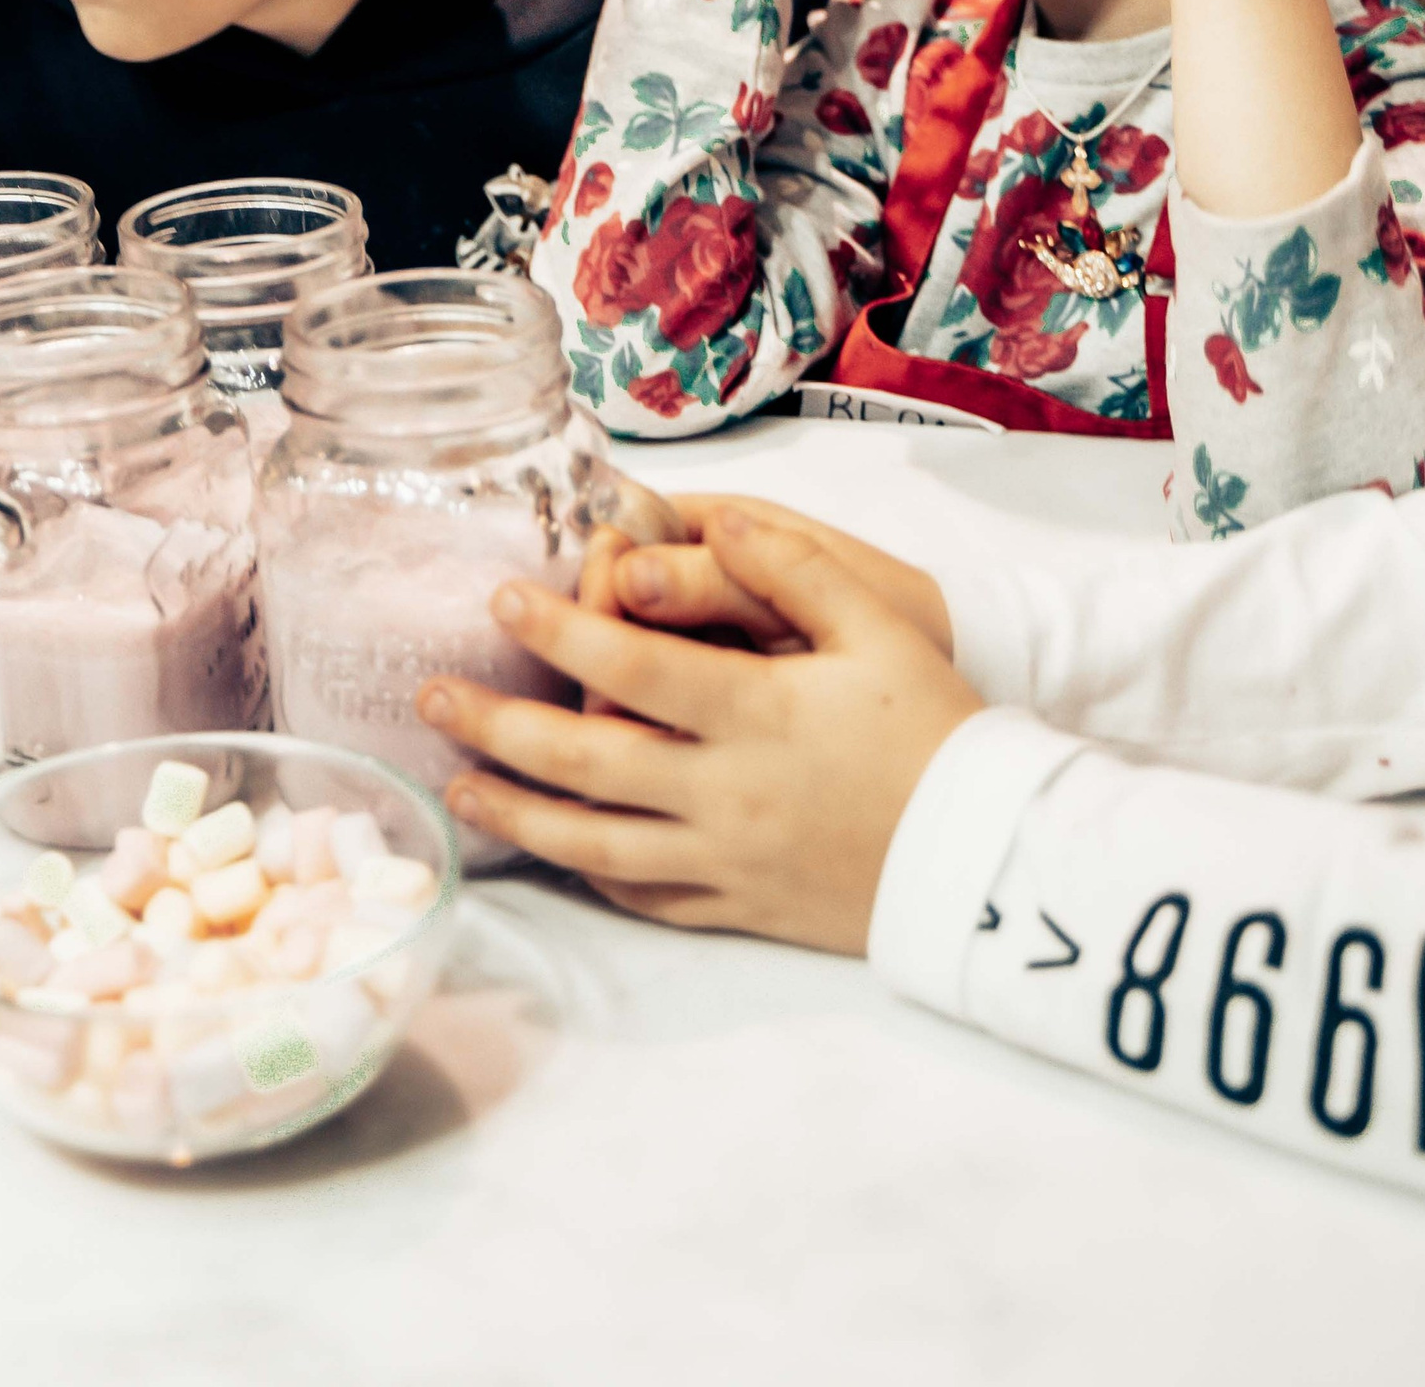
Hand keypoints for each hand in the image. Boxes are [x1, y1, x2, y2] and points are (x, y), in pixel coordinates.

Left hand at [418, 508, 979, 955]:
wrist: (996, 859)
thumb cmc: (938, 729)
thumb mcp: (879, 627)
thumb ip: (791, 565)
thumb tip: (709, 515)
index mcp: (758, 716)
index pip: (634, 668)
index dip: (561, 631)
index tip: (501, 600)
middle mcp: (726, 794)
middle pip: (586, 762)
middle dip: (497, 727)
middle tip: (428, 697)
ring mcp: (727, 861)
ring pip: (594, 844)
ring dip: (517, 811)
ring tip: (455, 782)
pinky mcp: (740, 909)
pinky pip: (645, 898)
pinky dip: (587, 874)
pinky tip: (552, 850)